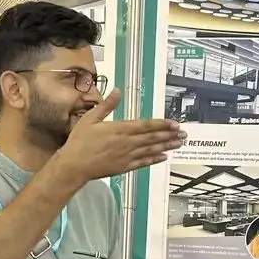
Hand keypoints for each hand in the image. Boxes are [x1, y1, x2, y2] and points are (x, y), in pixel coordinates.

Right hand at [58, 90, 185, 183]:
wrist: (74, 165)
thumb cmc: (80, 141)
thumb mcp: (90, 119)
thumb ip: (106, 105)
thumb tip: (118, 91)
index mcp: (120, 129)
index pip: (146, 125)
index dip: (162, 124)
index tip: (174, 123)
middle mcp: (127, 142)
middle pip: (153, 138)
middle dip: (170, 135)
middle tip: (184, 134)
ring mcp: (127, 156)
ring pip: (151, 150)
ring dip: (167, 146)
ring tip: (179, 143)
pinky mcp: (125, 167)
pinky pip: (143, 162)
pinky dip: (155, 159)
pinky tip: (164, 157)